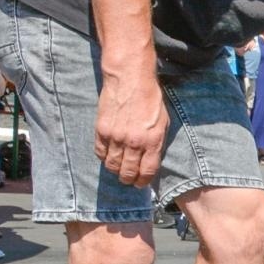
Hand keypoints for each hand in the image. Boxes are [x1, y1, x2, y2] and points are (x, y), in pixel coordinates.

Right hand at [95, 67, 167, 186]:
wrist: (130, 79)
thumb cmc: (150, 99)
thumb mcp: (163, 122)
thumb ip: (156, 142)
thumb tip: (150, 160)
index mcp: (152, 140)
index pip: (146, 171)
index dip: (142, 182)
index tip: (140, 184)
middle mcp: (133, 142)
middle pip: (127, 172)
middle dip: (128, 179)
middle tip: (128, 179)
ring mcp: (115, 137)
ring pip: (112, 165)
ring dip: (115, 170)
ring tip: (119, 169)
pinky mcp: (101, 130)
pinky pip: (100, 152)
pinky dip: (104, 158)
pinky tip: (109, 156)